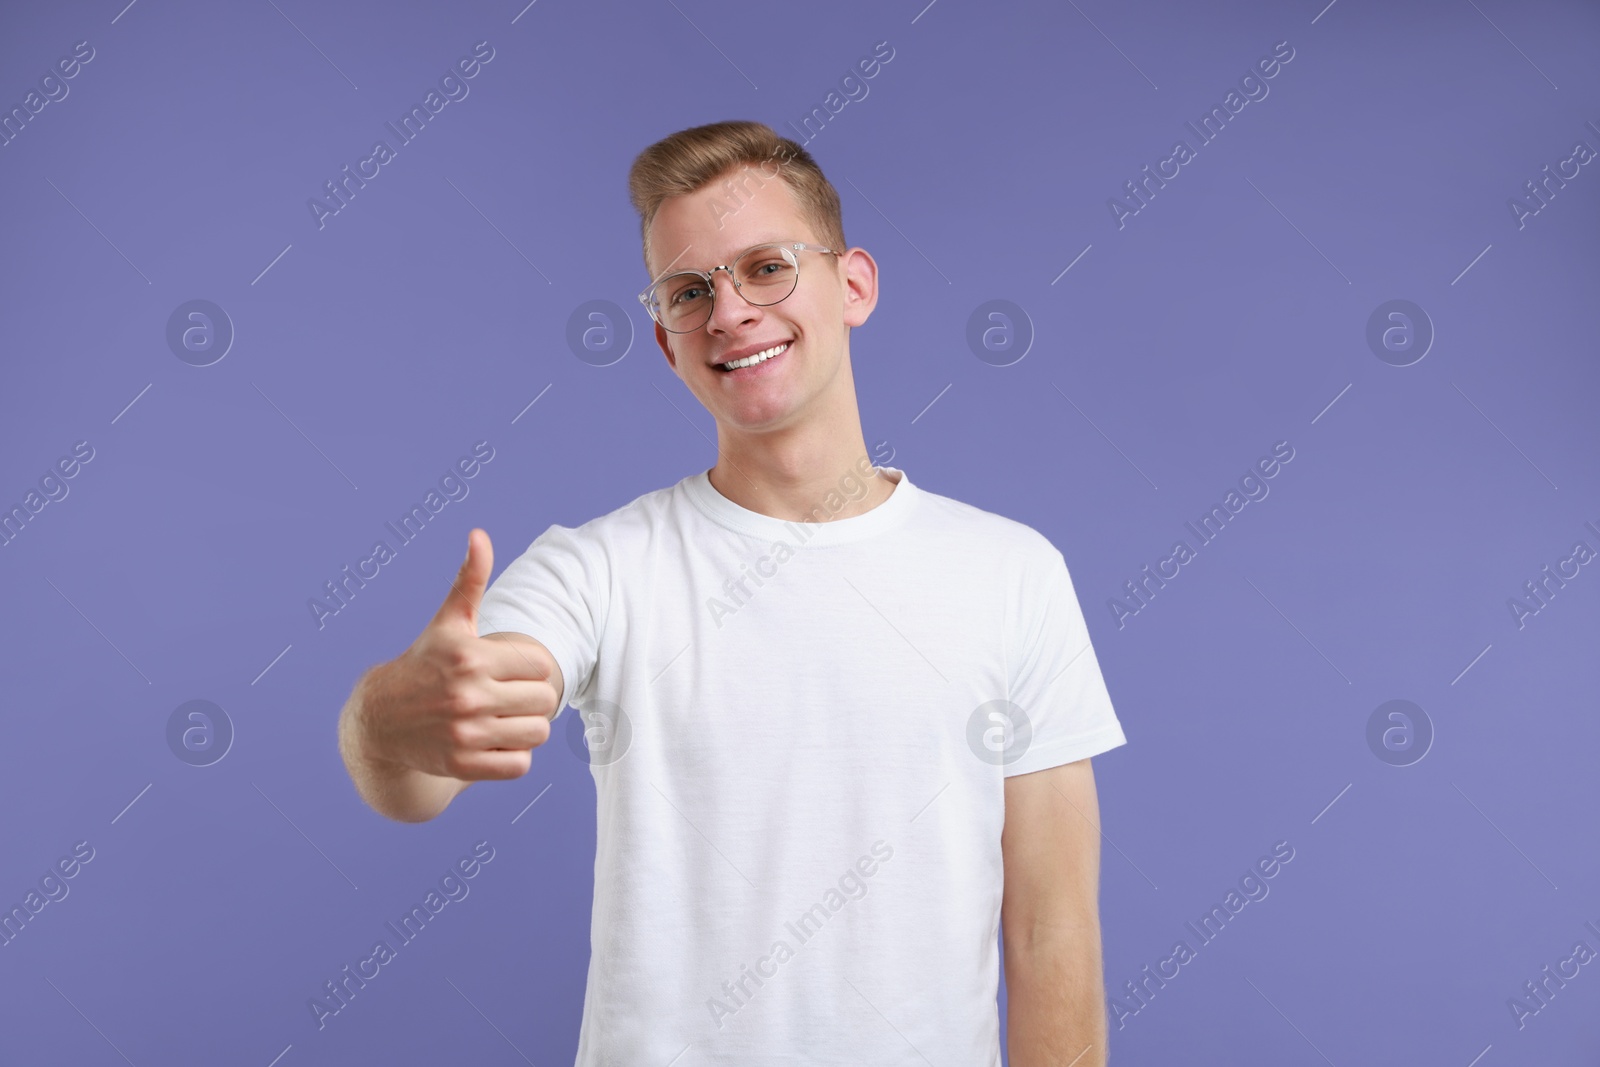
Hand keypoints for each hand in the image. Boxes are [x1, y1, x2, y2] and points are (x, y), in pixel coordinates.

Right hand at [355, 528, 561, 780]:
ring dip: (525, 728)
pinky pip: (519, 765)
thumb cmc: (425, 664)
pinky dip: (512, 757)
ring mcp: (464, 733)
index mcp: (470, 656)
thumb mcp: (448, 623)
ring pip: (537, 733)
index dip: (530, 669)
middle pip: (544, 700)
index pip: (542, 666)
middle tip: (508, 696)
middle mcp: (466, 695)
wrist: (379, 721)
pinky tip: (492, 742)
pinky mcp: (461, 765)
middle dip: (531, 698)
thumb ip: (469, 580)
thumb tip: (479, 535)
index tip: (510, 670)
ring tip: (503, 719)